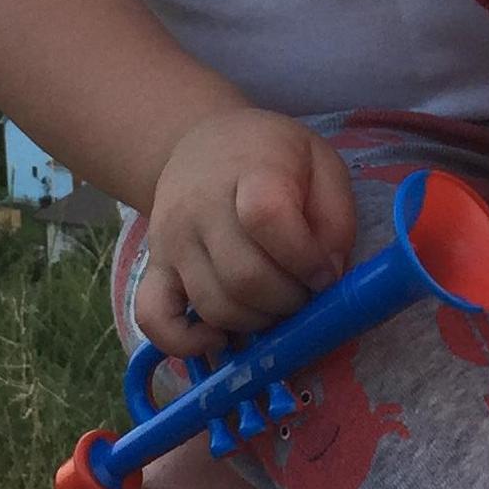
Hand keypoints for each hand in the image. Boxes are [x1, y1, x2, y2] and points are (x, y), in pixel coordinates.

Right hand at [133, 109, 356, 360]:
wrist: (203, 146)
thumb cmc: (272, 156)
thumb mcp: (320, 163)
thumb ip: (335, 217)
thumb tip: (328, 276)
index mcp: (250, 169)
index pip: (267, 218)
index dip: (304, 258)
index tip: (325, 272)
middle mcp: (201, 206)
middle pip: (244, 276)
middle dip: (288, 300)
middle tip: (305, 293)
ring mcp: (171, 240)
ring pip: (213, 306)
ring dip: (257, 322)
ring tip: (276, 304)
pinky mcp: (153, 268)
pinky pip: (154, 319)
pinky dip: (186, 343)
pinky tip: (220, 337)